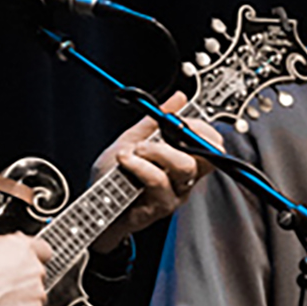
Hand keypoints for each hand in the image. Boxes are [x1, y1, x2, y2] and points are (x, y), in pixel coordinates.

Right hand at [0, 232, 53, 305]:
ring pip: (35, 296)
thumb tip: (7, 253)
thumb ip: (4, 249)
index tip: (26, 264)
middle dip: (24, 281)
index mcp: (20, 248)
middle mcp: (32, 268)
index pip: (43, 249)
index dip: (33, 257)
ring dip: (23, 299)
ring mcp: (35, 293)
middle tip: (1, 287)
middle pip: (38, 275)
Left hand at [93, 115, 215, 251]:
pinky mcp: (161, 206)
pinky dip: (139, 166)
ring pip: (183, 167)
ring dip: (156, 151)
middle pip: (204, 156)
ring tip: (134, 151)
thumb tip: (178, 99)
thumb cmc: (115, 175)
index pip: (209, 144)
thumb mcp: (133, 139)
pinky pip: (158, 180)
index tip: (183, 120)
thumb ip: (155, 120)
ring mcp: (174, 193)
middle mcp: (183, 179)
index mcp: (182, 160)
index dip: (202, 130)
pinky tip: (125, 161)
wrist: (97, 204)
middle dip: (182, 137)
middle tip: (153, 136)